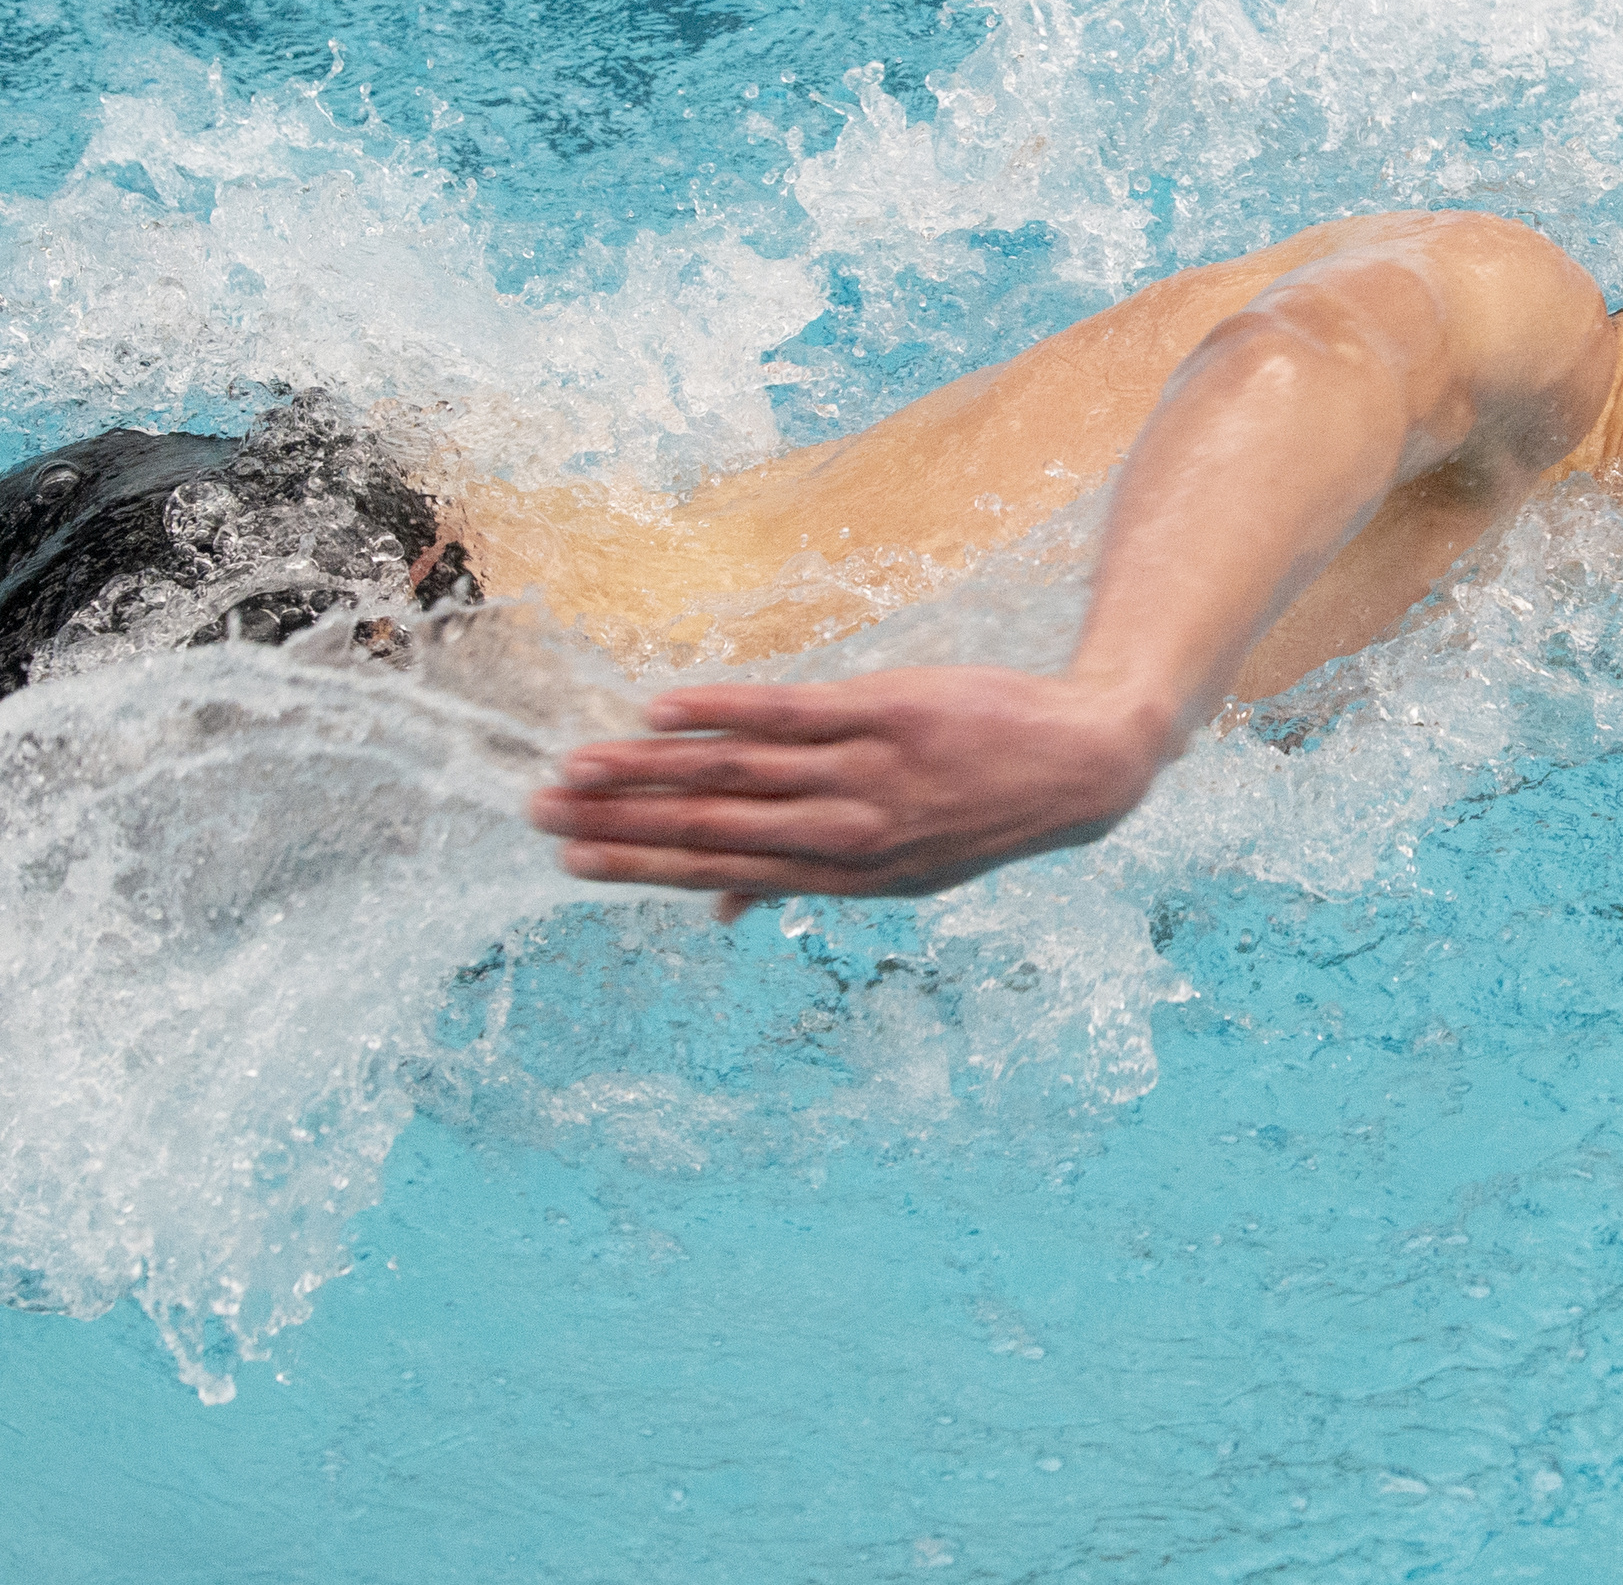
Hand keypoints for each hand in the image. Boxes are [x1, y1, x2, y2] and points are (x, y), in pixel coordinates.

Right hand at [525, 666, 1173, 922]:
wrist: (1080, 764)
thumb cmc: (975, 810)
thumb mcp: (902, 869)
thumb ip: (808, 877)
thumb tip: (722, 913)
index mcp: (845, 878)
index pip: (721, 873)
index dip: (641, 867)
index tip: (569, 862)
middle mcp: (848, 833)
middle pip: (713, 826)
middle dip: (621, 823)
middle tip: (541, 815)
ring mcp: (866, 773)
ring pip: (737, 773)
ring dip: (649, 770)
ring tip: (578, 766)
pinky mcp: (886, 712)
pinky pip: (789, 712)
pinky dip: (723, 711)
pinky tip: (663, 710)